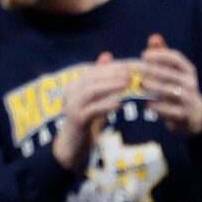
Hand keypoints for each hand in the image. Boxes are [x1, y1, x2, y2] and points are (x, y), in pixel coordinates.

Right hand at [53, 55, 129, 169]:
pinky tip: (119, 104)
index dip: (112, 67)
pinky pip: (92, 110)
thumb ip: (101, 79)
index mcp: (76, 84)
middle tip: (130, 73)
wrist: (73, 146)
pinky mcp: (76, 120)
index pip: (94, 71)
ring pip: (91, 91)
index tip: (129, 66)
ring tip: (127, 84)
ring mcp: (72, 106)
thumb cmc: (87, 121)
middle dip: (113, 74)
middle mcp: (71, 92)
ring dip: (110, 86)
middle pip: (93, 78)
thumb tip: (106, 55)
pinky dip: (106, 105)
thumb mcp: (96, 98)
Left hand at [138, 34, 201, 137]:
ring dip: (155, 87)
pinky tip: (147, 104)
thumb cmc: (179, 88)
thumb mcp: (175, 72)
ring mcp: (189, 100)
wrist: (196, 115)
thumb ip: (164, 55)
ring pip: (171, 92)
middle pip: (171, 74)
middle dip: (153, 70)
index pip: (175, 58)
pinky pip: (171, 111)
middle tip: (135, 69)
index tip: (144, 54)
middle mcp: (191, 83)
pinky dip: (159, 108)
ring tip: (141, 84)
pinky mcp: (185, 115)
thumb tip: (154, 38)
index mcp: (188, 70)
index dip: (160, 55)